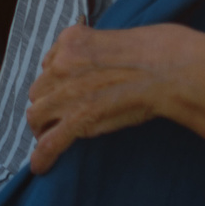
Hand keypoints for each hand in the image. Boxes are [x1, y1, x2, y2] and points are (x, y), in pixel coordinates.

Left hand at [25, 24, 204, 172]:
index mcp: (70, 40)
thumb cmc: (154, 52)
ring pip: (37, 115)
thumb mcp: (112, 39)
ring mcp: (68, 90)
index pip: (48, 66)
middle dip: (46, 105)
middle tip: (54, 118)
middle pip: (39, 91)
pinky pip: (51, 141)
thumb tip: (89, 71)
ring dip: (41, 128)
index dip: (54, 83)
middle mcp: (62, 63)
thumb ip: (93, 52)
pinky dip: (43, 155)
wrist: (167, 68)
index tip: (59, 93)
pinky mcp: (80, 116)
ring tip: (47, 139)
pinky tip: (40, 166)